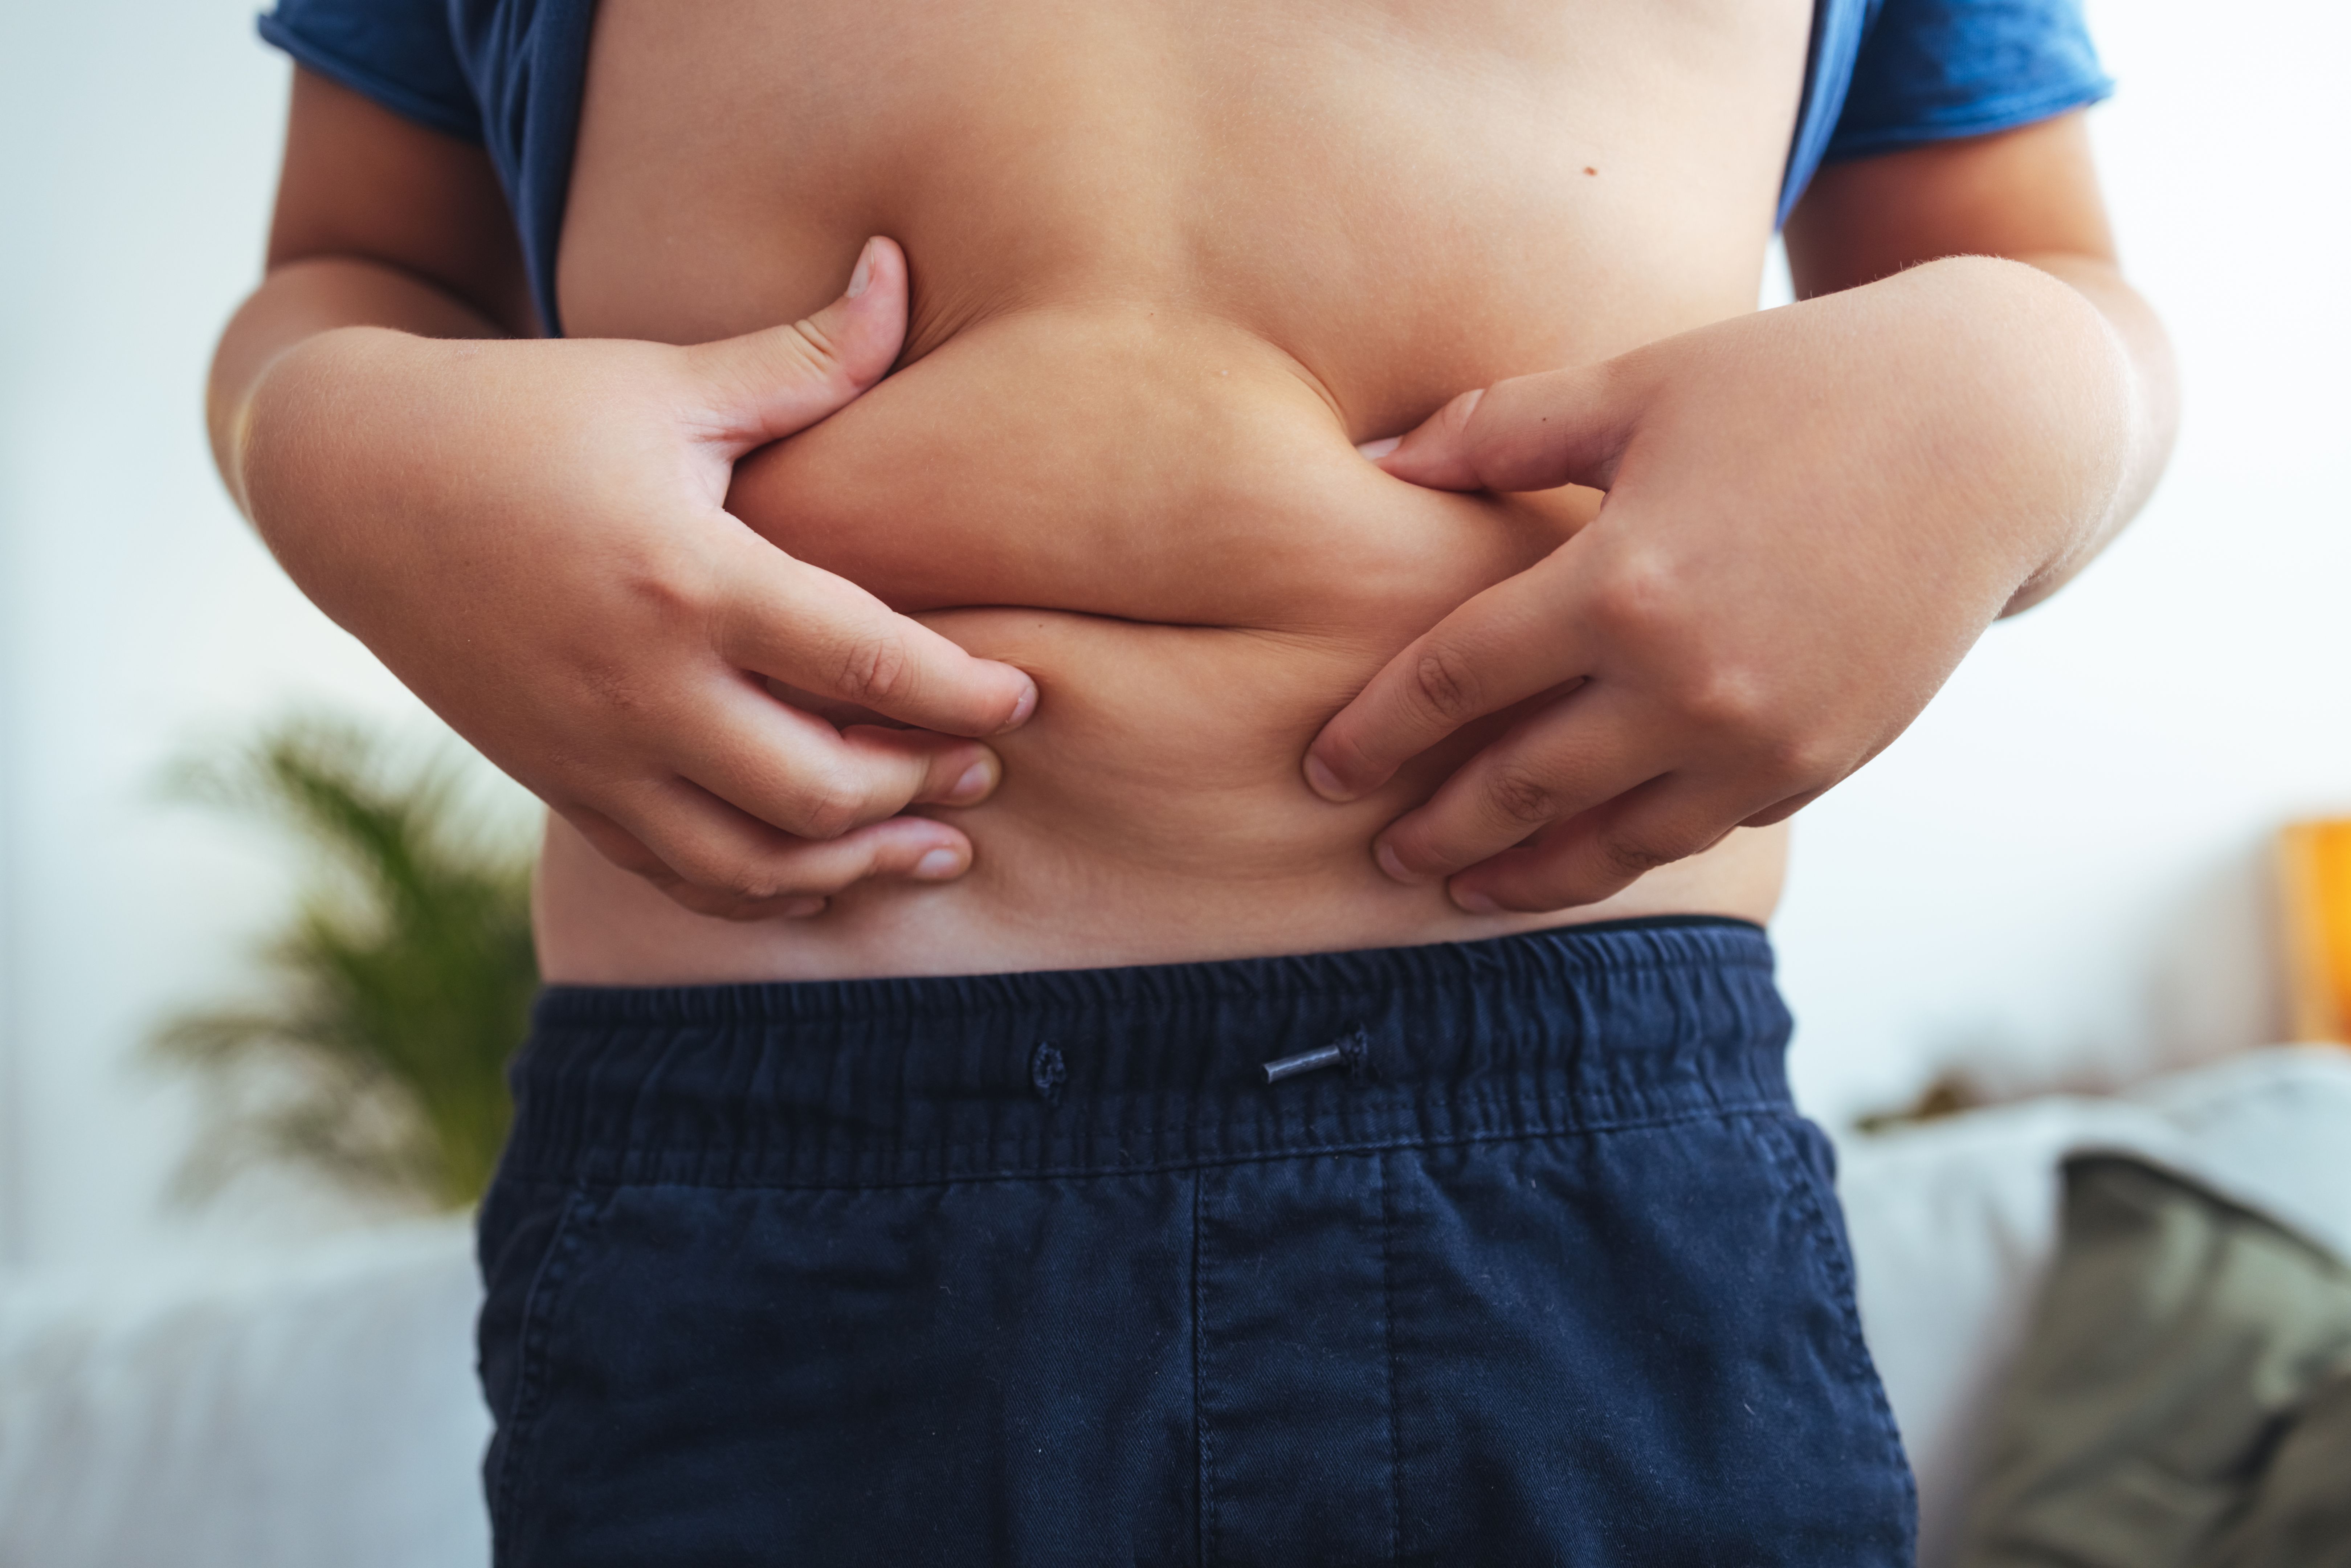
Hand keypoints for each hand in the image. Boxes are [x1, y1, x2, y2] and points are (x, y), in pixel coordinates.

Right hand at [238, 237, 1037, 919]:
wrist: (354, 486)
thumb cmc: (526, 415)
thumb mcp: (662, 379)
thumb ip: (801, 355)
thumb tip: (895, 264)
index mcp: (686, 579)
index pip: (866, 664)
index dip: (964, 694)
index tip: (1028, 698)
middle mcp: (639, 686)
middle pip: (821, 786)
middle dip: (921, 785)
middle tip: (988, 766)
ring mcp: (593, 752)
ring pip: (752, 862)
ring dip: (857, 864)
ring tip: (939, 844)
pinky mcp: (561, 787)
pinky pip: (676, 877)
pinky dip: (763, 891)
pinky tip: (826, 874)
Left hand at [1305, 257, 2135, 912]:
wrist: (1993, 430)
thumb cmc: (1797, 384)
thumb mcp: (1635, 385)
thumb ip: (1496, 430)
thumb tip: (1377, 460)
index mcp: (1619, 585)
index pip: (1454, 683)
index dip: (1375, 733)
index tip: (1324, 770)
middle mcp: (1687, 685)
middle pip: (1519, 785)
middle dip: (1437, 830)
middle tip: (1379, 857)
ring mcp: (1762, 738)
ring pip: (1612, 843)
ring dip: (1527, 876)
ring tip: (1466, 892)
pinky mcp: (1821, 760)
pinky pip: (1701, 829)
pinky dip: (1631, 851)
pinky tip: (1586, 854)